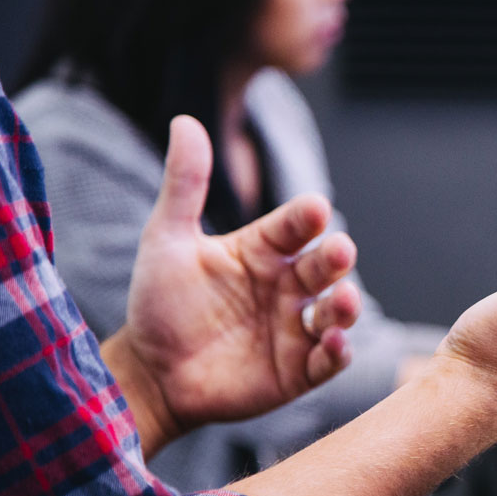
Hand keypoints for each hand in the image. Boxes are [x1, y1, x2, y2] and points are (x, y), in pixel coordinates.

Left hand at [106, 115, 360, 453]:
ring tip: (343, 300)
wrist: (151, 374)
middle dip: (335, 258)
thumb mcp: (167, 240)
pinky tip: (332, 343)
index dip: (305, 217)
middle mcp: (286, 286)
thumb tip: (185, 121)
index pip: (293, 226)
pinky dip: (336, 352)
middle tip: (339, 251)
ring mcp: (295, 328)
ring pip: (335, 311)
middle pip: (323, 266)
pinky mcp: (298, 370)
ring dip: (345, 306)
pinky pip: (327, 360)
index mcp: (262, 251)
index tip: (314, 208)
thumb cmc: (160, 305)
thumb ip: (184, 185)